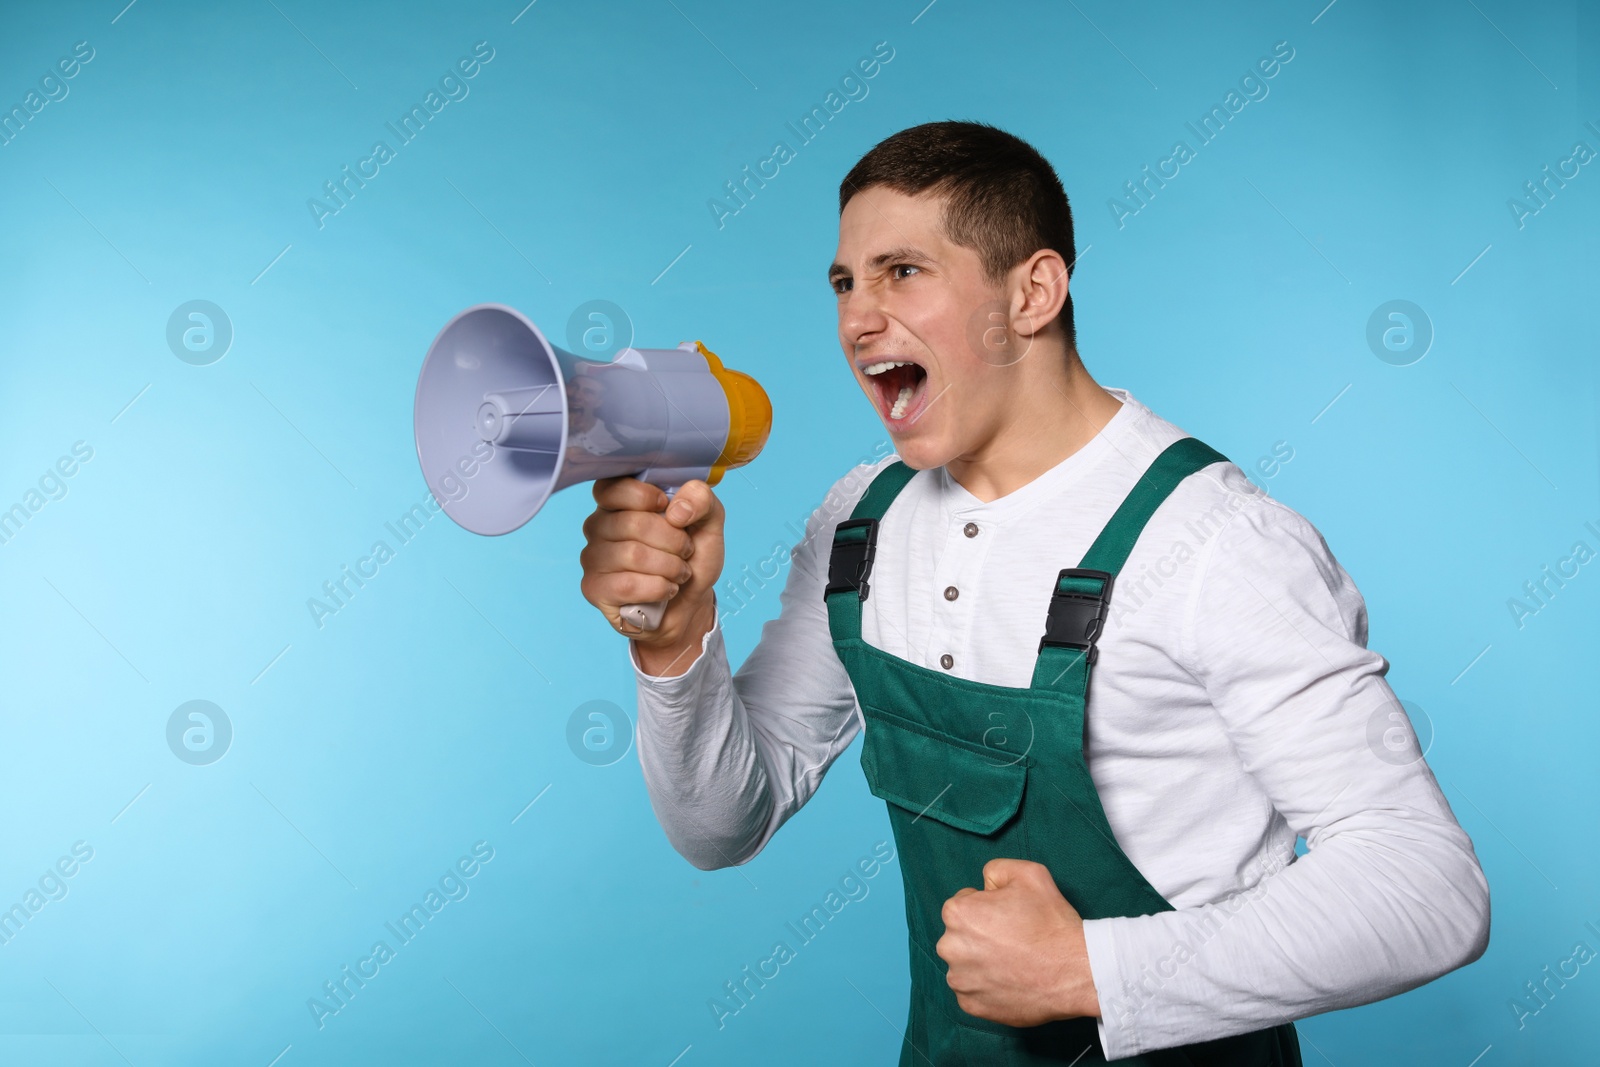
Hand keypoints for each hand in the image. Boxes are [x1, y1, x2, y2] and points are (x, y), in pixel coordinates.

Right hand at [579, 477, 724, 674]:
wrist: (689, 602)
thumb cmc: (691, 557)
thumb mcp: (708, 521)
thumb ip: (701, 499)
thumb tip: (676, 509)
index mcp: (618, 500)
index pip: (613, 487)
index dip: (646, 497)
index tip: (673, 514)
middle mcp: (598, 525)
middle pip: (633, 523)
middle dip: (674, 541)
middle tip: (686, 551)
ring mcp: (592, 556)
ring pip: (633, 555)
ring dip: (670, 567)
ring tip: (680, 572)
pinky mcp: (593, 587)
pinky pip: (627, 585)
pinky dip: (659, 588)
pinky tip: (667, 589)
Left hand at [936, 858, 1099, 1026]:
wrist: (1076, 971)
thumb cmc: (1051, 922)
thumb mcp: (1028, 873)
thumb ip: (996, 870)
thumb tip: (984, 885)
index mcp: (958, 913)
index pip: (964, 904)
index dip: (989, 908)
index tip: (1010, 918)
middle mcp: (950, 947)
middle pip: (961, 935)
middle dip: (981, 935)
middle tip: (1013, 940)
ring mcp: (960, 980)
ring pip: (965, 964)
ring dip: (982, 961)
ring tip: (1014, 961)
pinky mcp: (970, 1005)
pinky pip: (972, 991)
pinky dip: (987, 986)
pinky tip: (1011, 980)